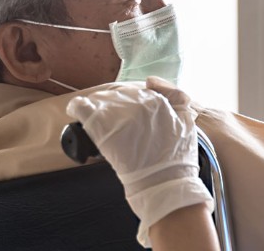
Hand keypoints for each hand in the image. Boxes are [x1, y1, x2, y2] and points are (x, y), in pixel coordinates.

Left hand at [67, 83, 212, 246]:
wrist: (164, 182)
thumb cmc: (176, 158)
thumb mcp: (187, 121)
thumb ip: (176, 96)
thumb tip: (150, 80)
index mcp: (157, 100)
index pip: (137, 91)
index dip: (131, 103)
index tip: (129, 115)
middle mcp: (137, 102)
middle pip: (117, 94)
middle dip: (114, 105)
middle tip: (113, 122)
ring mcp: (118, 113)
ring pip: (100, 99)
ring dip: (97, 108)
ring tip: (96, 121)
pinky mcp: (101, 126)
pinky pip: (81, 108)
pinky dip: (77, 108)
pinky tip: (76, 112)